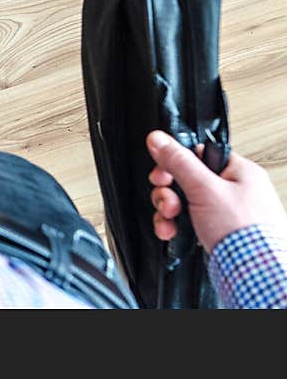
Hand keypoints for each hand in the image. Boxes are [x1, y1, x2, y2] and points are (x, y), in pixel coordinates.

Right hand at [146, 130, 286, 251]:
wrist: (254, 273)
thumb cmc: (243, 232)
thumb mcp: (205, 188)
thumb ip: (178, 162)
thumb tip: (158, 139)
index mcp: (239, 172)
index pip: (198, 155)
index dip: (175, 164)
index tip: (162, 175)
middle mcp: (233, 191)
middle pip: (186, 180)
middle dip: (168, 193)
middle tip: (168, 202)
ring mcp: (225, 213)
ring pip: (184, 203)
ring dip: (168, 212)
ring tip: (169, 221)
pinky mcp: (217, 232)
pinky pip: (188, 222)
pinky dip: (176, 227)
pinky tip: (173, 232)